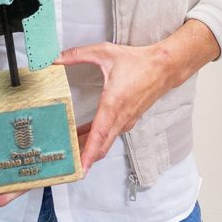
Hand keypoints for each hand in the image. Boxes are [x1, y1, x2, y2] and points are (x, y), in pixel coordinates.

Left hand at [56, 42, 178, 174]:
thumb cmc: (137, 61)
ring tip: (72, 150)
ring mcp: (127, 120)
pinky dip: (98, 139)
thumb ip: (78, 55)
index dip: (88, 153)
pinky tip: (86, 135)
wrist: (164, 66)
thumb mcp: (104, 53)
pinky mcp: (129, 119)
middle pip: (101, 146)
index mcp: (113, 103)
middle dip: (85, 158)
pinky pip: (111, 134)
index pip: (99, 135)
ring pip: (106, 141)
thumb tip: (56, 58)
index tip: (81, 169)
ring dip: (90, 148)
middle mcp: (121, 116)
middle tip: (69, 165)